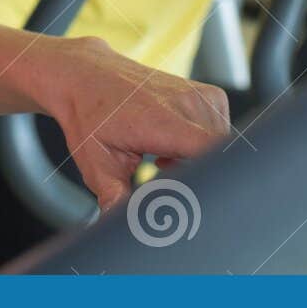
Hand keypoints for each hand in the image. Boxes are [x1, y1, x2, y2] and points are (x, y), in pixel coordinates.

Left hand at [33, 36, 228, 210]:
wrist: (87, 75)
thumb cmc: (90, 116)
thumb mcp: (97, 164)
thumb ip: (115, 199)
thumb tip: (121, 232)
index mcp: (163, 120)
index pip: (214, 151)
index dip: (211, 181)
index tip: (191, 197)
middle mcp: (188, 103)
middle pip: (218, 157)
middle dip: (197, 177)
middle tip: (161, 180)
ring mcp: (202, 95)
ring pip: (220, 147)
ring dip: (197, 161)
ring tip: (161, 159)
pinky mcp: (209, 95)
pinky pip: (218, 131)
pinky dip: (199, 146)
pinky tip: (169, 148)